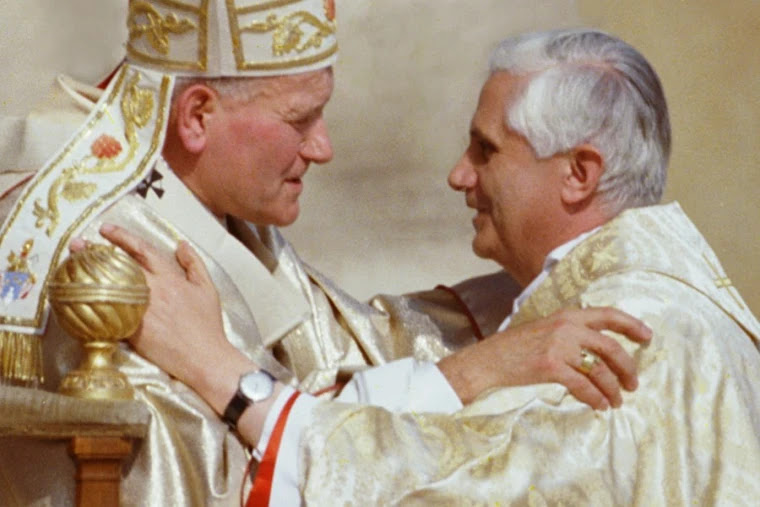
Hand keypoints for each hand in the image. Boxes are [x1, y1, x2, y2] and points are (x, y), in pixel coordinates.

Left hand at [95, 223, 281, 443]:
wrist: (203, 357)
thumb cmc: (208, 325)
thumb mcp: (207, 289)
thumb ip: (194, 264)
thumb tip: (181, 245)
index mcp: (169, 278)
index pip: (141, 250)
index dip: (122, 236)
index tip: (106, 229)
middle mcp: (151, 292)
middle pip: (117, 267)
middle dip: (95, 253)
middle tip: (77, 244)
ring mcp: (139, 312)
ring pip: (109, 289)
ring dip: (90, 277)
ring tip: (73, 267)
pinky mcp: (131, 332)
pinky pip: (110, 315)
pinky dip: (95, 306)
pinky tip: (81, 300)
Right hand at [437, 308, 651, 408]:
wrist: (488, 360)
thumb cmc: (515, 348)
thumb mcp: (545, 330)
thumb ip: (570, 333)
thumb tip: (599, 352)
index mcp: (567, 314)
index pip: (608, 314)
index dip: (632, 325)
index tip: (648, 337)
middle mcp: (566, 326)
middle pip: (611, 348)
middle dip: (627, 369)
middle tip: (633, 385)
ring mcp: (559, 345)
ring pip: (600, 370)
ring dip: (612, 389)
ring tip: (615, 402)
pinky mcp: (551, 366)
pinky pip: (583, 386)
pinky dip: (595, 398)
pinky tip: (599, 406)